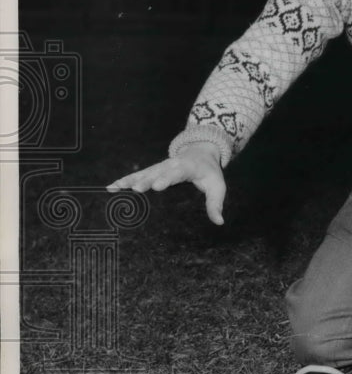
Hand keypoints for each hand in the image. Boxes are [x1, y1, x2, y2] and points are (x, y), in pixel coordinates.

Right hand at [106, 142, 226, 224]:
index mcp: (187, 167)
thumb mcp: (217, 186)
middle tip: (136, 190)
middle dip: (146, 180)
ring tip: (116, 188)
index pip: (177, 173)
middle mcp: (170, 165)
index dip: (167, 179)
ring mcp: (159, 166)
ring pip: (143, 173)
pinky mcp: (152, 170)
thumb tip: (219, 222)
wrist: (200, 151)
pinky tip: (111, 188)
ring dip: (130, 181)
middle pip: (156, 173)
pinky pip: (136, 174)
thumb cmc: (209, 172)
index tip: (157, 186)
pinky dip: (124, 180)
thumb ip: (216, 204)